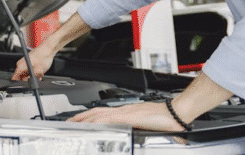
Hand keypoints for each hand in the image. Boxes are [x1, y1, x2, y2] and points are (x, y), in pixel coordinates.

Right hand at [11, 45, 53, 80]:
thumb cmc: (43, 56)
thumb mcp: (38, 72)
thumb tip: (31, 84)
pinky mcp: (29, 62)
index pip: (14, 78)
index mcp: (20, 66)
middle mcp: (21, 64)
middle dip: (28, 80)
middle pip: (21, 77)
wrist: (48, 49)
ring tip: (39, 76)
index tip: (25, 85)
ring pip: (26, 74)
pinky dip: (34, 73)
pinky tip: (39, 73)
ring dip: (32, 77)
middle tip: (35, 80)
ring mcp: (25, 63)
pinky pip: (29, 71)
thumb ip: (33, 79)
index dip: (19, 84)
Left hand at [67, 102, 186, 131]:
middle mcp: (124, 110)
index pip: (103, 112)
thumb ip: (136, 128)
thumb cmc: (165, 119)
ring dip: (86, 118)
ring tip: (74, 123)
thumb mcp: (145, 125)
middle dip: (81, 117)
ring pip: (100, 114)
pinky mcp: (131, 117)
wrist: (176, 112)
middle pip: (97, 111)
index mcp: (126, 112)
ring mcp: (126, 112)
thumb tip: (132, 134)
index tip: (78, 121)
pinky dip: (100, 120)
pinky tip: (93, 123)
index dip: (89, 116)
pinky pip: (111, 118)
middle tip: (68, 122)